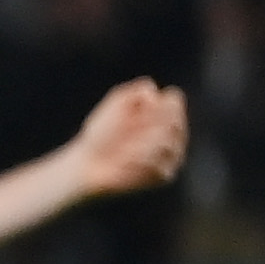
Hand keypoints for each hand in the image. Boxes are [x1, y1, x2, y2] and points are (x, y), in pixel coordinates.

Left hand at [66, 79, 189, 196]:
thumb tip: (158, 97)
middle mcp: (174, 131)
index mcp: (164, 111)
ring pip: (167, 143)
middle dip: (145, 127)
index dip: (153, 106)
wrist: (89, 163)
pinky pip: (160, 164)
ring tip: (124, 150)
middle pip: (174, 121)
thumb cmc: (102, 133)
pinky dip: (138, 162)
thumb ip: (139, 90)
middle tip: (126, 134)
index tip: (132, 114)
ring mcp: (173, 153)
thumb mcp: (116, 103)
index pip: (175, 101)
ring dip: (139, 145)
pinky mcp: (166, 173)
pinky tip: (125, 163)